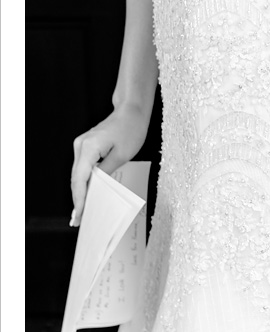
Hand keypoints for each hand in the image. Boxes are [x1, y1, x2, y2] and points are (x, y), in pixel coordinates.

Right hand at [70, 104, 149, 226]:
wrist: (132, 110)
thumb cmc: (131, 130)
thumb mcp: (122, 155)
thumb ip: (106, 172)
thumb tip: (96, 189)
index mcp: (88, 148)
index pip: (80, 179)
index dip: (80, 199)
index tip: (80, 215)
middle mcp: (80, 146)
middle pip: (76, 178)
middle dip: (78, 200)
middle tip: (78, 221)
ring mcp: (81, 145)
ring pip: (78, 174)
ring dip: (80, 192)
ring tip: (82, 212)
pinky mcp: (86, 146)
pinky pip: (83, 167)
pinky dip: (85, 181)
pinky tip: (87, 194)